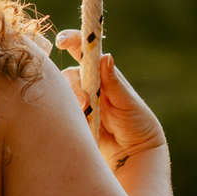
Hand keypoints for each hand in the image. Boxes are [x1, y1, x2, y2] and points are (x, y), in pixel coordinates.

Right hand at [54, 32, 165, 172]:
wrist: (134, 155)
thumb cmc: (137, 124)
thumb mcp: (128, 103)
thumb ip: (114, 83)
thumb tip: (105, 56)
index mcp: (103, 76)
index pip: (84, 52)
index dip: (72, 41)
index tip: (63, 41)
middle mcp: (87, 86)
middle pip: (68, 74)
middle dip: (73, 84)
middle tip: (85, 102)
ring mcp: (76, 103)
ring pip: (61, 93)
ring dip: (70, 100)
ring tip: (85, 114)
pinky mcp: (70, 119)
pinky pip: (59, 112)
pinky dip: (64, 114)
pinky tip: (76, 123)